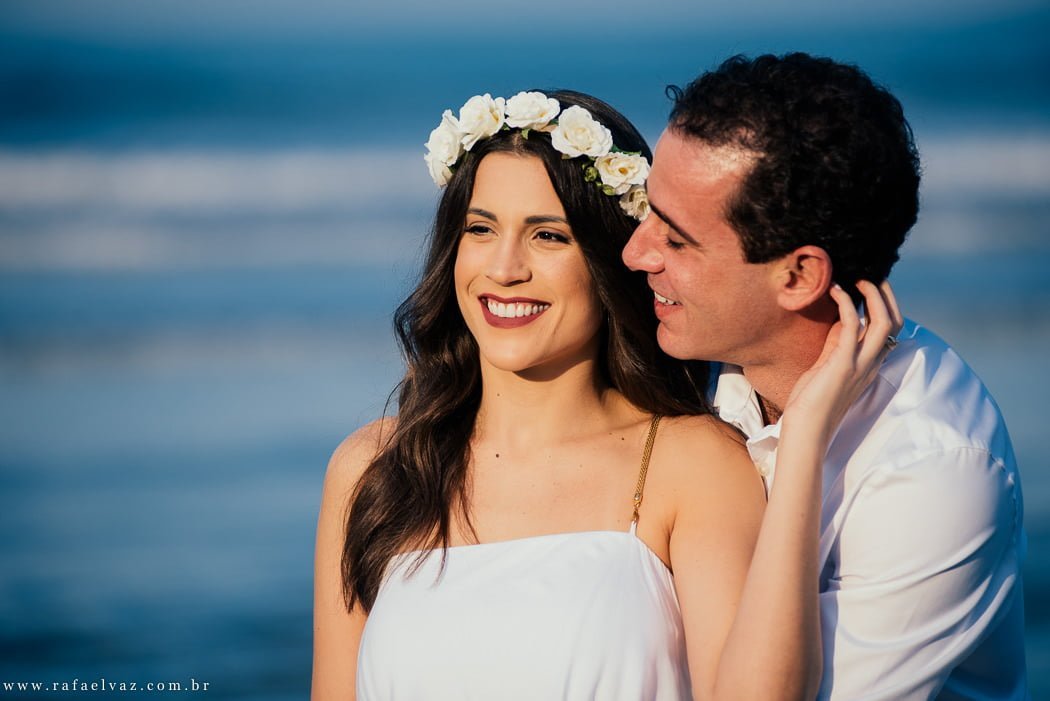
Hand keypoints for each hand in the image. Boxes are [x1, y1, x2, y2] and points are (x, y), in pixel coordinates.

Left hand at [782, 280, 903, 443]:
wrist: (805, 427)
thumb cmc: (812, 399)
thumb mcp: (829, 365)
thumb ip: (838, 344)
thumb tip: (843, 319)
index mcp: (871, 364)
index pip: (892, 329)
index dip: (887, 305)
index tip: (872, 286)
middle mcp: (872, 363)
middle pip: (895, 321)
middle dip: (887, 295)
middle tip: (871, 275)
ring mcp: (860, 364)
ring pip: (883, 322)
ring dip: (873, 295)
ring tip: (857, 279)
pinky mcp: (843, 365)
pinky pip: (851, 326)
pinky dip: (845, 304)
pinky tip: (834, 291)